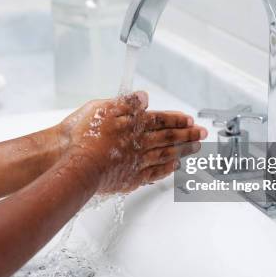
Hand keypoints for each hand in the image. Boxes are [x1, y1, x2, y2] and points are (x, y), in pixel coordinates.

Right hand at [56, 91, 206, 193]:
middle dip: (188, 135)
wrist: (73, 163)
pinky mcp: (130, 178)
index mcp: (134, 124)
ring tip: (195, 149)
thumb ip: (126, 103)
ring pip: (166, 155)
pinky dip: (166, 169)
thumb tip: (143, 98)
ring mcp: (136, 162)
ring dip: (182, 151)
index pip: (161, 119)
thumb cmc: (83, 135)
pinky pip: (154, 173)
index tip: (190, 120)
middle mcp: (139, 143)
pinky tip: (173, 167)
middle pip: (169, 138)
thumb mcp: (102, 108)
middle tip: (202, 135)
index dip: (176, 119)